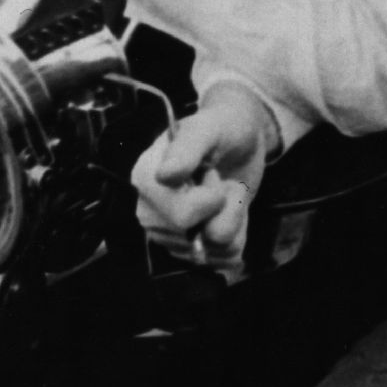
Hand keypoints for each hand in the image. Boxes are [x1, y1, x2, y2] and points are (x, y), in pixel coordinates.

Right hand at [132, 85, 271, 268]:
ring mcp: (171, 234)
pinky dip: (237, 234)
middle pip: (196, 241)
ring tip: (225, 193)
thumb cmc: (222, 128)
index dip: (211, 198)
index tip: (210, 171)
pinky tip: (230, 211)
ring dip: (233, 220)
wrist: (241, 142)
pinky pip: (224, 259)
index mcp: (145, 181)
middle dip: (223, 209)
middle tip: (219, 180)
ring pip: (215, 250)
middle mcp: (151, 212)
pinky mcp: (192, 248)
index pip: (182, 216)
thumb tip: (164, 175)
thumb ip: (188, 147)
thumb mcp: (209, 127)